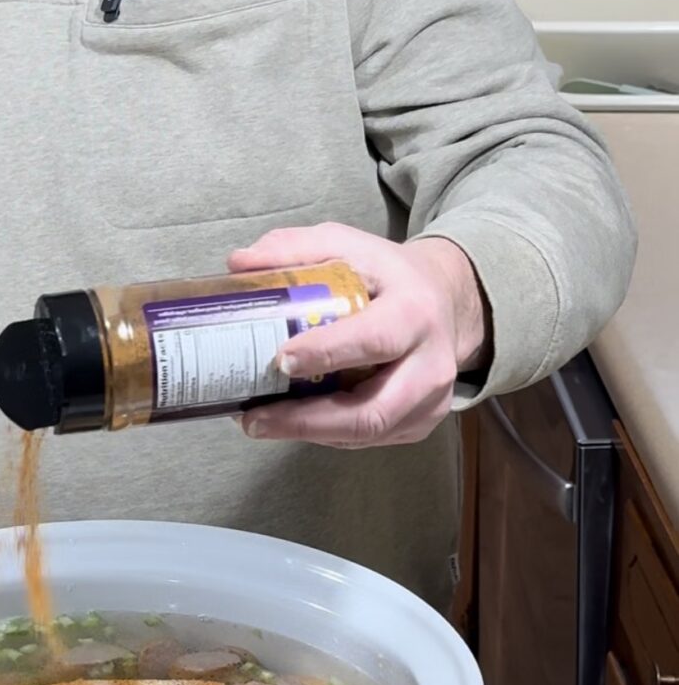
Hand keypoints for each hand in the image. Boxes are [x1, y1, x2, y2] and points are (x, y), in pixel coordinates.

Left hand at [229, 223, 489, 448]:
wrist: (446, 301)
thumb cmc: (386, 274)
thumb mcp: (346, 245)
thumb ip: (294, 248)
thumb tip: (238, 264)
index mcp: (415, 311)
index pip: (374, 340)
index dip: (327, 354)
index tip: (280, 361)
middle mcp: (431, 364)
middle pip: (373, 411)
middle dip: (307, 420)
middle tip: (254, 417)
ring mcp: (430, 402)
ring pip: (367, 433)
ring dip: (308, 433)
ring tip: (258, 421)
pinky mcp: (420, 423)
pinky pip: (368, 439)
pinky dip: (324, 434)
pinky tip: (289, 421)